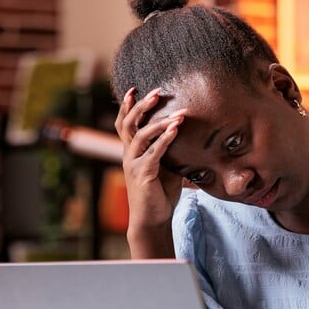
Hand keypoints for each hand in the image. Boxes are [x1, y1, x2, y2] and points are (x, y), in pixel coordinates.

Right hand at [114, 87, 185, 257]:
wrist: (153, 219)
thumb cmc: (160, 193)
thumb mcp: (165, 166)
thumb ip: (168, 150)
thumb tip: (185, 133)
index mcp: (132, 151)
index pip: (124, 124)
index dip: (126, 106)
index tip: (133, 89)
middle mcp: (128, 154)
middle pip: (127, 123)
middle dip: (141, 106)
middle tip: (157, 92)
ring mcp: (133, 164)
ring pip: (141, 135)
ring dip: (160, 122)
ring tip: (177, 113)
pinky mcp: (142, 174)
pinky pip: (153, 153)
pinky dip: (165, 139)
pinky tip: (176, 129)